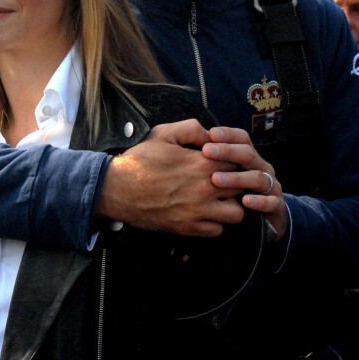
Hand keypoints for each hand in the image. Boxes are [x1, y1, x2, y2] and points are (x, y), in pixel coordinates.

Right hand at [98, 119, 244, 236]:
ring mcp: (198, 210)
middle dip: (236, 182)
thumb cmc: (140, 160)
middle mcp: (205, 188)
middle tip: (225, 180)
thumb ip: (192, 129)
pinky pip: (217, 231)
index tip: (224, 162)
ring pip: (236, 213)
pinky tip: (205, 213)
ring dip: (230, 205)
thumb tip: (210, 135)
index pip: (237, 162)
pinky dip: (215, 223)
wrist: (117, 189)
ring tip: (219, 199)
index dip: (232, 160)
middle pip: (241, 187)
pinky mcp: (188, 228)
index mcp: (202, 163)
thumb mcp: (164, 133)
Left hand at [201, 126, 287, 241]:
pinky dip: (259, 201)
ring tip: (215, 180)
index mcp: (249, 157)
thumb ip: (213, 157)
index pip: (242, 139)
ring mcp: (270, 186)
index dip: (228, 135)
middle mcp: (261, 168)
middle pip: (248, 154)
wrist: (265, 219)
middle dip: (228, 152)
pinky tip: (244, 202)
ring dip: (237, 178)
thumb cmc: (236, 191)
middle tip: (206, 151)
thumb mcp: (226, 172)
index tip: (210, 134)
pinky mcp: (276, 206)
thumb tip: (195, 140)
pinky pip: (270, 203)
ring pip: (257, 178)